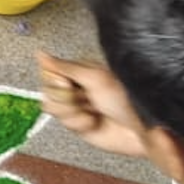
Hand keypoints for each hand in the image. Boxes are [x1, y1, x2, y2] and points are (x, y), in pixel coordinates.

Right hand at [36, 52, 154, 161]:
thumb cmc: (129, 98)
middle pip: (48, 88)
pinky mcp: (78, 124)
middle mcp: (77, 86)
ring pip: (52, 106)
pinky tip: (93, 122)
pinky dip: (77, 123)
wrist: (143, 129)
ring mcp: (77, 105)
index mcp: (81, 69)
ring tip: (92, 111)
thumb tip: (40, 54)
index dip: (56, 78)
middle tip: (86, 98)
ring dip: (72, 111)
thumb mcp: (94, 77)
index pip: (49, 69)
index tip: (69, 82)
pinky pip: (62, 122)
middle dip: (66, 96)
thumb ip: (64, 67)